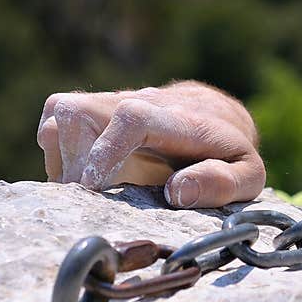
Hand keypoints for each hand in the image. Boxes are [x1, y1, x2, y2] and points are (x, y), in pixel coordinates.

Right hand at [36, 81, 264, 208]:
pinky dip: (56, 154)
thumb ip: (222, 183)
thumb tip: (177, 190)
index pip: (132, 118)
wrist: (214, 116)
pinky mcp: (93, 111)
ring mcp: (113, 103)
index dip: (106, 151)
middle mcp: (139, 103)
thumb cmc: (228, 153)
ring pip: (60, 113)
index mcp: (178, 120)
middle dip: (74, 161)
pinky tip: (83, 179)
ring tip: (89, 191)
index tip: (95, 188)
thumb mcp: (247, 174)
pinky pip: (54, 123)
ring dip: (61, 159)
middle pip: (79, 111)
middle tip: (94, 199)